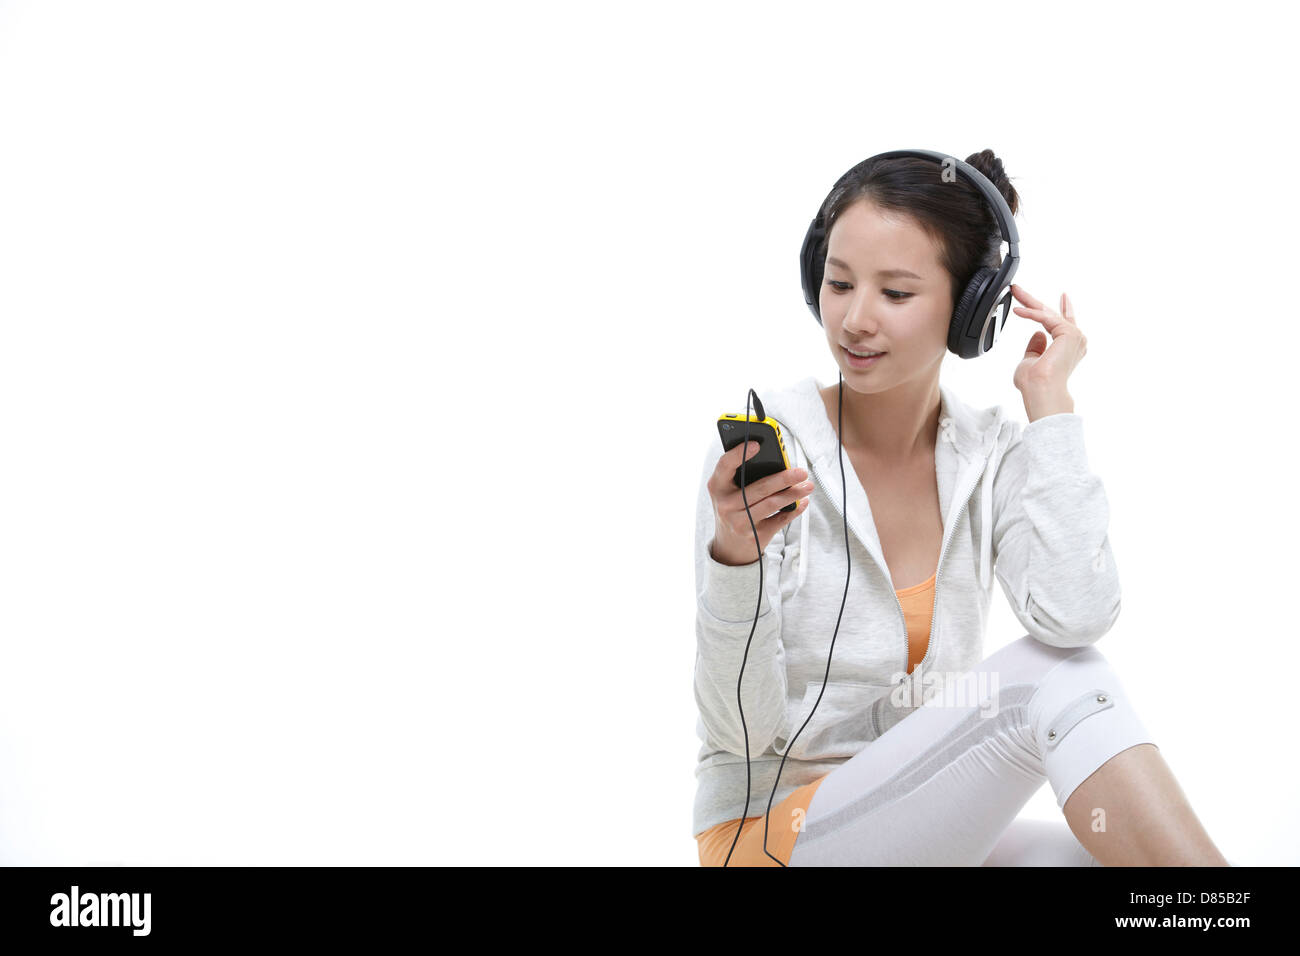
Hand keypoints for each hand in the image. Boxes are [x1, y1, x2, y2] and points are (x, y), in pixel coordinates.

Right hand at [707, 441, 811, 566]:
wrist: (729, 547)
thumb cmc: (733, 509)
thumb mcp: (728, 492)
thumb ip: (743, 475)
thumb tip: (777, 461)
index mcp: (717, 486)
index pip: (725, 465)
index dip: (739, 453)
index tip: (757, 444)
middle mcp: (726, 504)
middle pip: (760, 487)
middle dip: (784, 478)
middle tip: (801, 471)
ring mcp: (739, 521)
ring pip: (772, 504)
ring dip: (793, 494)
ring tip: (807, 486)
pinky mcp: (754, 536)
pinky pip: (779, 520)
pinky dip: (794, 510)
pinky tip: (802, 502)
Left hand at [1009, 284, 1087, 398]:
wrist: (1041, 390)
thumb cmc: (1036, 384)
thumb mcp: (1031, 362)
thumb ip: (1035, 348)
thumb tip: (1038, 334)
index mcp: (1069, 348)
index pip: (1065, 324)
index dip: (1064, 308)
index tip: (1064, 297)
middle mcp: (1075, 341)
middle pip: (1053, 315)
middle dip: (1034, 301)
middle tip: (1019, 289)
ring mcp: (1074, 336)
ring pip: (1047, 313)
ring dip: (1029, 303)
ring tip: (1015, 292)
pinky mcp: (1068, 332)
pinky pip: (1045, 317)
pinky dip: (1030, 313)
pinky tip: (1018, 310)